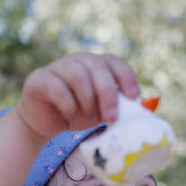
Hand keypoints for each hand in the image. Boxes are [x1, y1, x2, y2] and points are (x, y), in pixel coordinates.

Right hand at [15, 53, 140, 141]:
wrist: (45, 123)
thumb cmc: (77, 114)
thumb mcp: (101, 111)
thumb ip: (120, 106)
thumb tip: (147, 107)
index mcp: (94, 65)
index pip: (113, 61)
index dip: (126, 76)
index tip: (133, 96)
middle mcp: (76, 61)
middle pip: (97, 67)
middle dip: (108, 94)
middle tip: (111, 118)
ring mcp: (56, 68)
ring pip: (77, 74)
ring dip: (87, 99)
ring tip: (89, 117)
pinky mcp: (38, 80)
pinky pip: (56, 87)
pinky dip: (67, 104)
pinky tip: (70, 117)